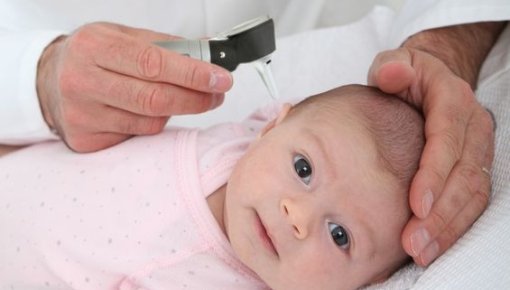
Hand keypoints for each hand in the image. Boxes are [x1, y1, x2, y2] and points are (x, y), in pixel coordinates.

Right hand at [37, 22, 232, 151]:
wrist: (48, 80)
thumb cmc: (94, 55)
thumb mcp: (123, 36)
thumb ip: (165, 45)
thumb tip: (209, 54)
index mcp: (94, 47)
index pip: (154, 63)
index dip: (193, 74)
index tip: (220, 79)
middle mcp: (82, 81)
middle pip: (154, 98)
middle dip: (196, 99)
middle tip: (217, 95)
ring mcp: (82, 114)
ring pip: (149, 121)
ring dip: (177, 111)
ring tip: (183, 97)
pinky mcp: (86, 139)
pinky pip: (137, 135)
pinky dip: (153, 123)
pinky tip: (149, 110)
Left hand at [368, 22, 505, 265]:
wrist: (428, 81)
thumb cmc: (404, 75)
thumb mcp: (394, 63)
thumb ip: (391, 67)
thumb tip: (390, 73)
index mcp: (452, 100)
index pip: (447, 140)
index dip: (434, 173)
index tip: (415, 204)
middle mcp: (472, 127)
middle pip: (463, 175)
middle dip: (440, 213)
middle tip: (413, 242)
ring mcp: (477, 150)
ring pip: (472, 194)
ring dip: (448, 227)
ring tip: (421, 252)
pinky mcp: (473, 168)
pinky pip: (471, 201)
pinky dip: (454, 226)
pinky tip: (434, 246)